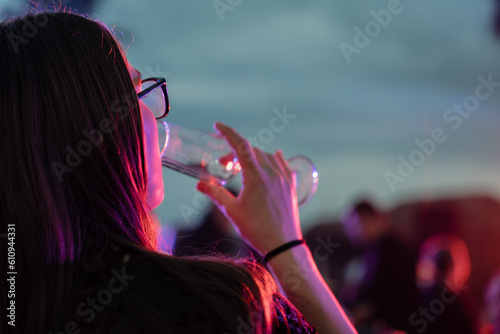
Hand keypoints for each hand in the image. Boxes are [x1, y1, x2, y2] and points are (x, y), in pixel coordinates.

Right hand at [196, 122, 302, 254]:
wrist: (282, 245)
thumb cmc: (256, 229)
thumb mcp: (232, 211)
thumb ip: (216, 194)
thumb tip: (200, 185)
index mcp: (255, 176)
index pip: (240, 146)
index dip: (228, 133)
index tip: (218, 126)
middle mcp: (271, 173)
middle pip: (252, 151)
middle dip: (236, 152)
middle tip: (224, 164)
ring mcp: (283, 179)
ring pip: (268, 156)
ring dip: (253, 155)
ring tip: (243, 166)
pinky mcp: (291, 187)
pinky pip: (284, 165)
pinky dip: (276, 158)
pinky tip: (276, 156)